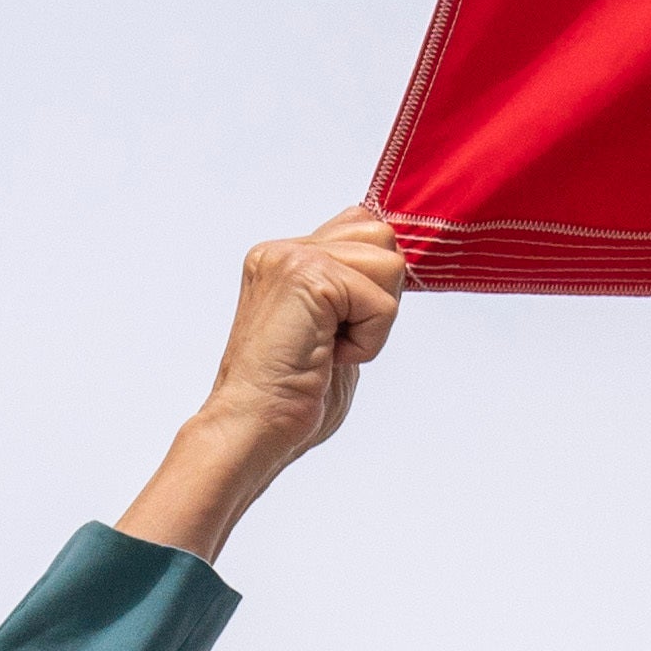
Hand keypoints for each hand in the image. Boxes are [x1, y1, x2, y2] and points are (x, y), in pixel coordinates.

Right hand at [119, 210, 409, 557]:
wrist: (254, 425)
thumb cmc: (293, 394)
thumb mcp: (333, 329)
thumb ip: (355, 290)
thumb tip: (396, 265)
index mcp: (286, 257)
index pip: (363, 225)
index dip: (375, 280)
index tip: (344, 327)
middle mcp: (284, 249)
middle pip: (383, 237)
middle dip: (379, 297)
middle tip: (335, 337)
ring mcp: (292, 258)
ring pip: (390, 265)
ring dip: (374, 322)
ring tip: (329, 346)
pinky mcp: (307, 277)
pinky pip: (383, 303)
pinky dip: (368, 342)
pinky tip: (328, 356)